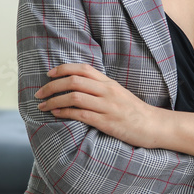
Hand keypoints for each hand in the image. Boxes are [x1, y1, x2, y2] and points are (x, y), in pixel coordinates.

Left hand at [35, 63, 159, 147]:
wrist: (154, 125)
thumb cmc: (133, 111)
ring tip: (43, 106)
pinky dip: (65, 113)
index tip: (48, 75)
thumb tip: (77, 85)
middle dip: (52, 86)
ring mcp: (107, 106)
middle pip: (74, 81)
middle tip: (39, 93)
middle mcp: (107, 91)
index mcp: (108, 82)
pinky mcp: (107, 122)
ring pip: (74, 97)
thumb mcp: (117, 93)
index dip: (62, 69)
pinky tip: (56, 114)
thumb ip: (99, 88)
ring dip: (54, 101)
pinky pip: (82, 115)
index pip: (82, 68)